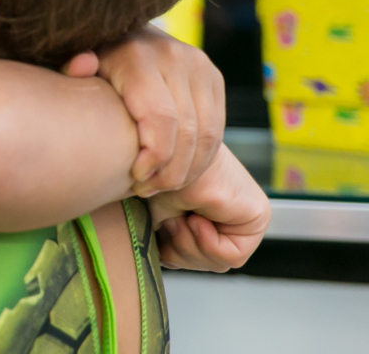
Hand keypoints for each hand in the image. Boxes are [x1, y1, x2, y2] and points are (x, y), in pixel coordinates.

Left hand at [95, 25, 224, 194]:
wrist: (124, 37)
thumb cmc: (94, 66)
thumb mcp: (79, 68)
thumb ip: (75, 69)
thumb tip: (81, 65)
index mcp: (139, 57)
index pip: (161, 119)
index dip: (154, 158)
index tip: (134, 177)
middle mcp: (175, 57)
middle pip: (187, 133)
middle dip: (169, 171)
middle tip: (146, 189)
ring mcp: (199, 66)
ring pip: (207, 135)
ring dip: (187, 169)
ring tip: (160, 186)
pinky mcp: (214, 77)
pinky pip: (217, 129)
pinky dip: (201, 158)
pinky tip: (178, 172)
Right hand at [148, 144, 270, 271]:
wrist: (164, 149)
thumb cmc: (158, 174)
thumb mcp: (160, 215)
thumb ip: (168, 241)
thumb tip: (167, 263)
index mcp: (221, 215)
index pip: (201, 259)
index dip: (178, 252)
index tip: (166, 226)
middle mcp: (242, 217)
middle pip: (211, 265)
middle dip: (183, 249)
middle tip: (172, 222)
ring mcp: (254, 217)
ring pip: (219, 264)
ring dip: (190, 244)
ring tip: (182, 217)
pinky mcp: (258, 215)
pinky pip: (229, 256)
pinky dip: (205, 243)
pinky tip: (196, 218)